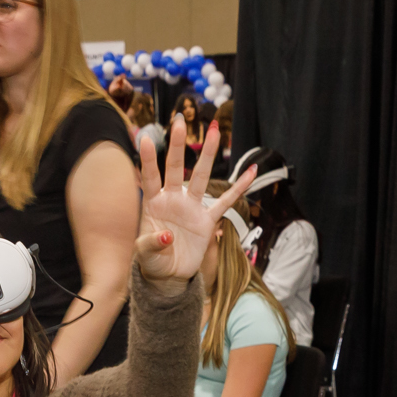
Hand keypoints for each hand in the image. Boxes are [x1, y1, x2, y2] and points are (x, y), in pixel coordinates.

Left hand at [134, 115, 254, 283]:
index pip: (150, 178)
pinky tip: (250, 172)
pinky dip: (239, 188)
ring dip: (208, 154)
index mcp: (153, 203)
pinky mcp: (207, 220)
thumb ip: (151, 244)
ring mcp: (192, 207)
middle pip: (176, 168)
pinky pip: (226, 202)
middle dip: (178, 146)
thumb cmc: (153, 261)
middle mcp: (173, 199)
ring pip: (201, 177)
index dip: (148, 160)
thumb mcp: (145, 256)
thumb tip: (167, 236)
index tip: (147, 139)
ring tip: (215, 130)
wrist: (169, 275)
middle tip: (180, 121)